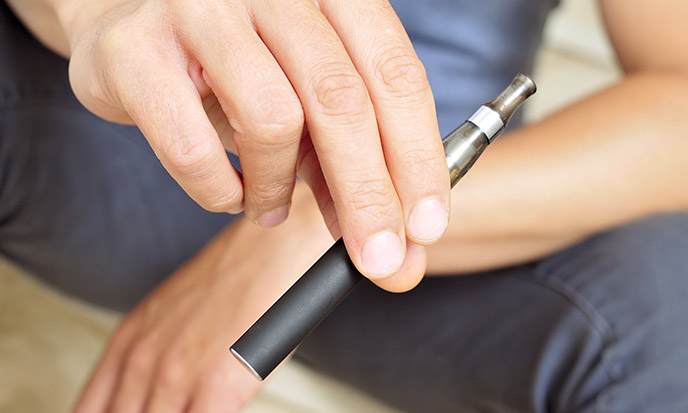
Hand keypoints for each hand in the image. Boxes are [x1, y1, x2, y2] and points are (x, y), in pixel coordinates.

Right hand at [58, 0, 449, 285]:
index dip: (418, 156)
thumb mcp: (304, 98)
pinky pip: (193, 147)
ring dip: (279, 188)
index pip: (395, 75)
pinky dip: (220, 193)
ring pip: (272, 121)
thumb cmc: (233, 64)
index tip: (427, 226)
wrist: (123, 19)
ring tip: (270, 205)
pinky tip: (229, 194)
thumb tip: (398, 252)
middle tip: (378, 259)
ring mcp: (201, 10)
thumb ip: (351, 163)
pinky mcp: (136, 51)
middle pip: (341, 101)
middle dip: (368, 195)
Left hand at [74, 185, 336, 411]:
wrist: (272, 247)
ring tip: (201, 404)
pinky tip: (219, 409)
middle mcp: (142, 360)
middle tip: (175, 406)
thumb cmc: (236, 274)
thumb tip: (160, 392)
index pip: (91, 409)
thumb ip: (157, 353)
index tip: (134, 412)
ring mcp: (175, 376)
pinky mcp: (215, 389)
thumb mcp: (175, 310)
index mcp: (128, 342)